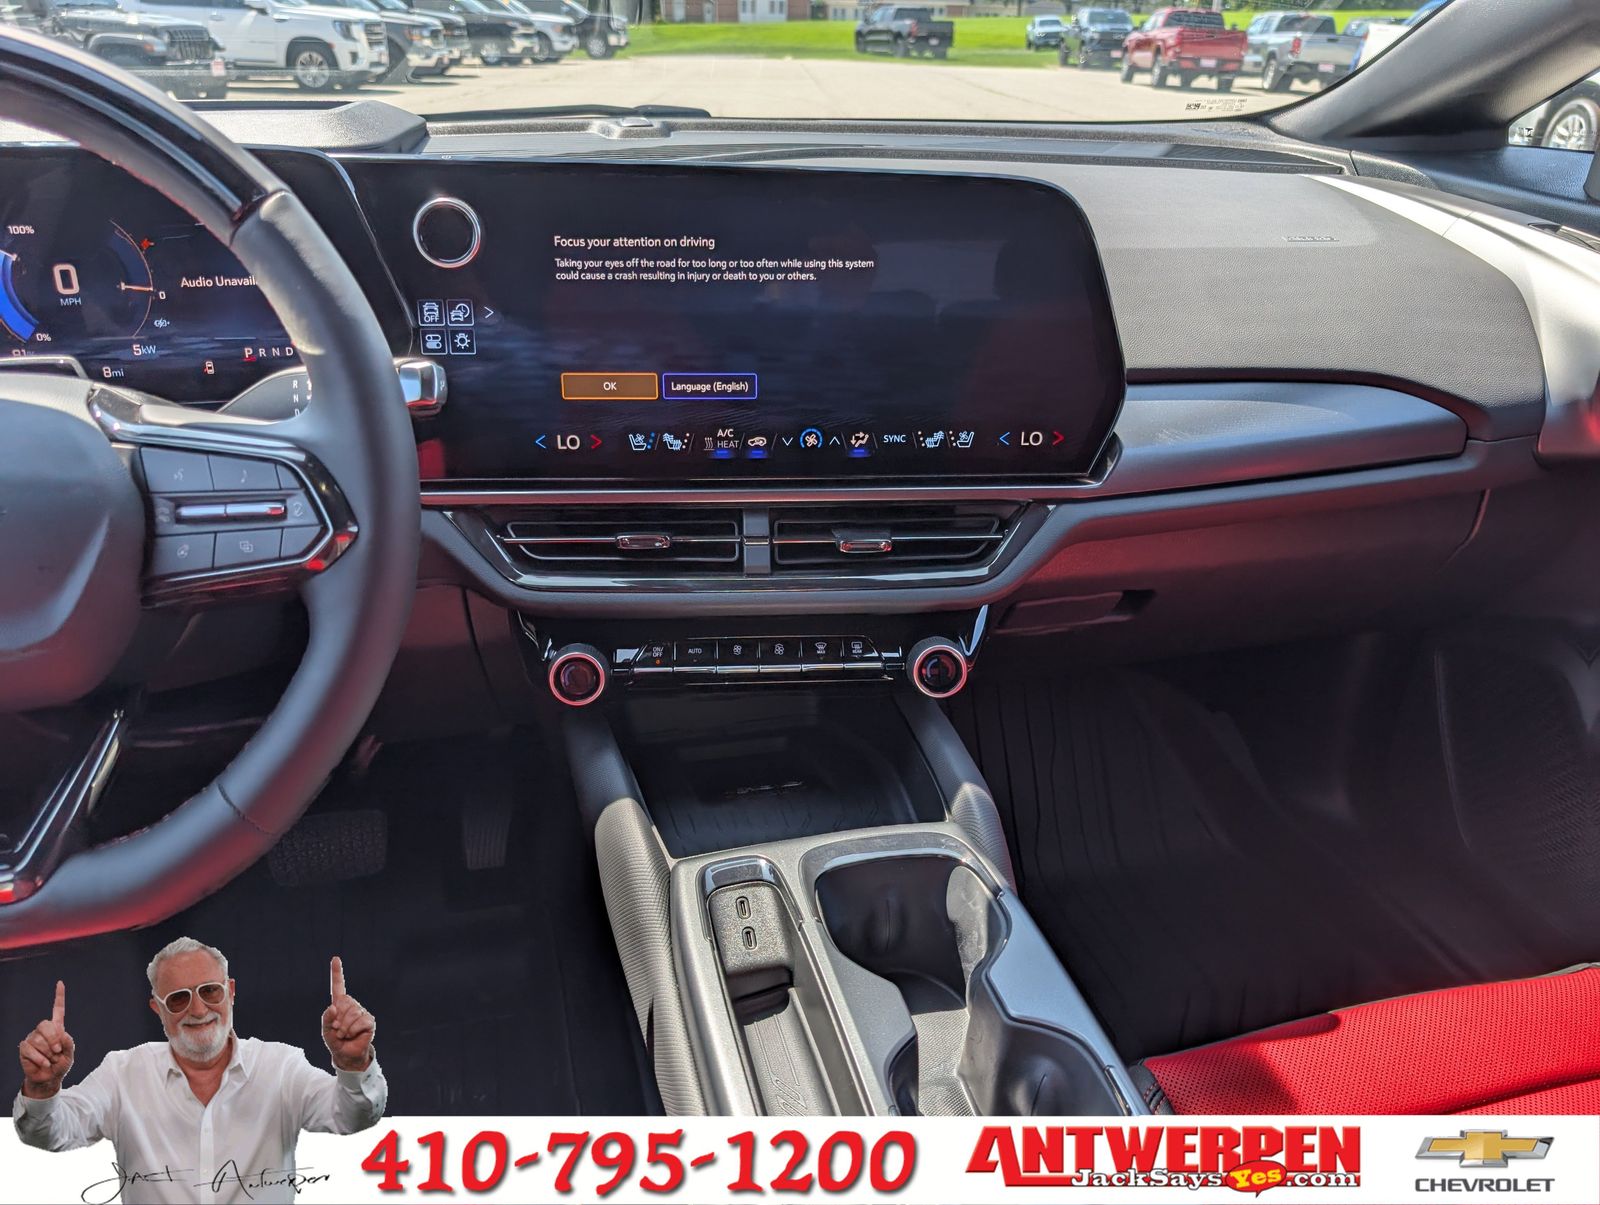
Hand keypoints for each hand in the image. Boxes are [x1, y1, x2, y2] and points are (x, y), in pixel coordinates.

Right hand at [18, 981, 73, 1098]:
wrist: (49, 1078)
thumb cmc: (60, 1065)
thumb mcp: (69, 1055)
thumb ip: (69, 1044)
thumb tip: (61, 1034)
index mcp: (57, 1028)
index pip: (58, 1009)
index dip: (59, 996)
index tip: (60, 983)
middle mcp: (43, 1031)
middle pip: (45, 1024)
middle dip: (53, 1039)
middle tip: (58, 1051)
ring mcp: (32, 1039)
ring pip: (38, 1039)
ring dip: (47, 1052)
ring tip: (50, 1060)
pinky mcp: (24, 1048)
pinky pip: (29, 1049)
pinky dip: (39, 1058)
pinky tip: (43, 1063)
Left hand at [320, 957, 374, 1072]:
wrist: (347, 1055)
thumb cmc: (336, 1041)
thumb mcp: (326, 1031)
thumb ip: (326, 1019)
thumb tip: (333, 1007)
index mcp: (340, 1005)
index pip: (338, 986)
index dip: (337, 973)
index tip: (335, 958)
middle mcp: (351, 1005)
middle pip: (345, 1003)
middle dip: (338, 1020)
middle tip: (338, 1031)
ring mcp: (361, 1012)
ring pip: (352, 1013)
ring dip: (344, 1028)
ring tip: (344, 1034)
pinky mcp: (369, 1020)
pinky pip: (360, 1021)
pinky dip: (353, 1030)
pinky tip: (353, 1035)